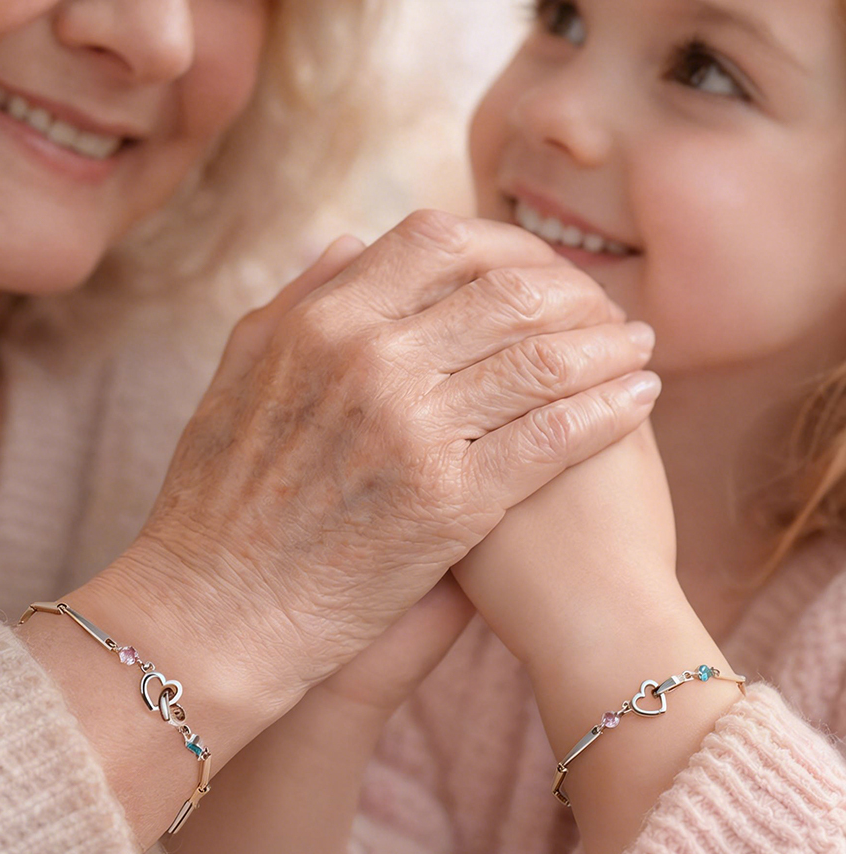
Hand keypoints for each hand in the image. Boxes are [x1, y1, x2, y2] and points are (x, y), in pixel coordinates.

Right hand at [108, 211, 657, 720]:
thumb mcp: (236, 378)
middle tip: (606, 309)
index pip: (437, 244)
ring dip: (606, 346)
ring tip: (637, 348)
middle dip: (573, 293)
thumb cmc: (218, 504)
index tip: (535, 272)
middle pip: (507, 293)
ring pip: (542, 359)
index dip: (504, 247)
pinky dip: (607, 409)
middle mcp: (369, 361)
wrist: (216, 613)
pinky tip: (638, 400)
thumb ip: (295, 302)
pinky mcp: (449, 503)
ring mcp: (412, 430)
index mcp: (319, 324)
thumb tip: (351, 239)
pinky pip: (552, 435)